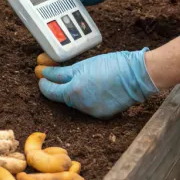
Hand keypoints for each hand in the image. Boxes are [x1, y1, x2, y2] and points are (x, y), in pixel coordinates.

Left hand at [39, 49, 157, 118]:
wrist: (138, 76)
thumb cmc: (112, 65)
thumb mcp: (84, 65)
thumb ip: (63, 72)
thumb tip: (47, 73)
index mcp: (73, 91)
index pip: (51, 90)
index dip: (44, 83)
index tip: (42, 75)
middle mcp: (81, 105)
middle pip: (62, 97)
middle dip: (56, 87)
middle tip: (52, 77)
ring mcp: (92, 111)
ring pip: (75, 102)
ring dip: (71, 93)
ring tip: (75, 80)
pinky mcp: (102, 115)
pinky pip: (87, 106)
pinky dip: (85, 98)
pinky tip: (90, 89)